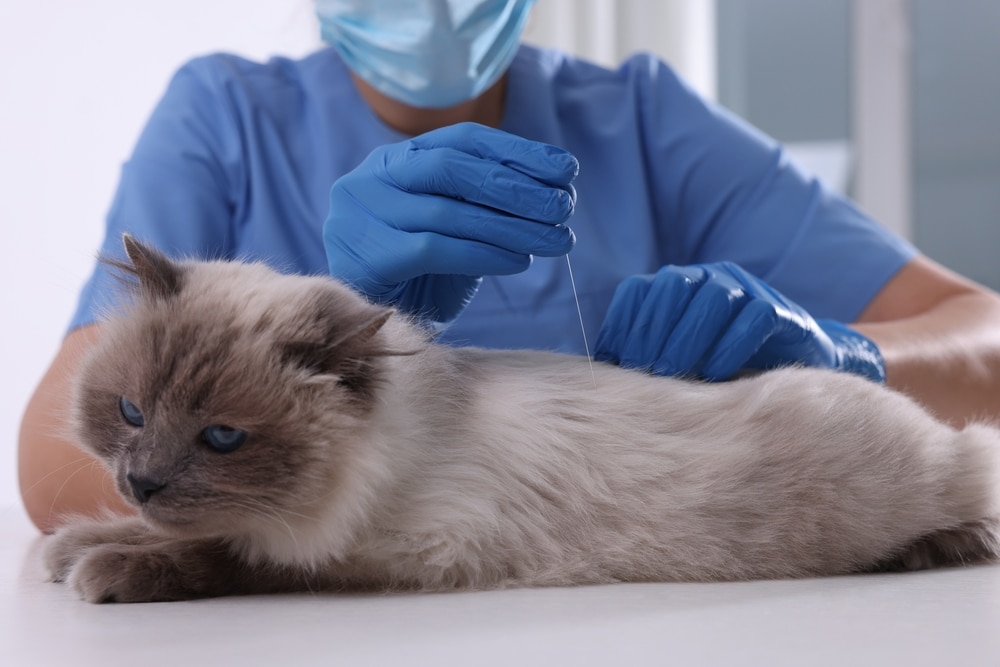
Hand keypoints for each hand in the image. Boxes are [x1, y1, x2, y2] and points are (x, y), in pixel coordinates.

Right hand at [323, 122, 577, 325]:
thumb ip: (486, 204)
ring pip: (447, 211)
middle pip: (453, 169)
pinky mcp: (364, 255)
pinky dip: (483, 255)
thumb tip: (555, 189)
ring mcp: (361, 215)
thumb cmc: (418, 278)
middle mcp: (372, 178)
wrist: (371, 331)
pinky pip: (434, 249)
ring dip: (511, 226)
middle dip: (517, 187)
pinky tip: (520, 262)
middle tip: (565, 207)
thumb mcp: (455, 229)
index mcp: (396, 160)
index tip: (567, 170)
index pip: (463, 141)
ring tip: (556, 240)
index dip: (518, 152)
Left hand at [594, 262, 885, 381]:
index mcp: (679, 285)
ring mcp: (748, 289)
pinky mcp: (781, 311)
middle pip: (672, 287)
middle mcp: (711, 278)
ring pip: (712, 298)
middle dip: (652, 330)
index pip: (638, 290)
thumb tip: (603, 374)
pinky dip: (731, 346)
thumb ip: (647, 355)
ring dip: (687, 338)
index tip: (611, 363)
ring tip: (672, 375)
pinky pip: (754, 318)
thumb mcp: (680, 359)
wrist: (798, 366)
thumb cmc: (724, 366)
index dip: (621, 324)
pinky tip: (715, 374)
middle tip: (642, 371)